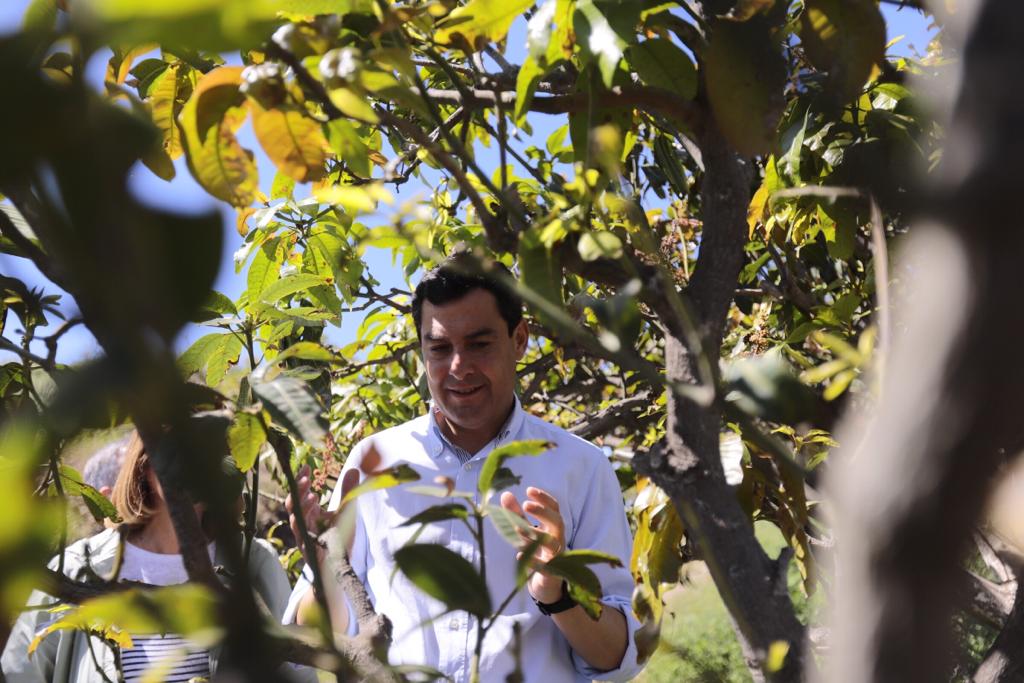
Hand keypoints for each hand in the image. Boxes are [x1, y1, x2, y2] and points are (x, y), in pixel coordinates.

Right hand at [286, 465, 356, 565]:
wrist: (340, 567)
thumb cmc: (340, 540)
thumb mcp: (347, 512)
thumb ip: (348, 492)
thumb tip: (354, 469)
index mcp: (309, 512)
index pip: (300, 493)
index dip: (300, 480)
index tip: (306, 467)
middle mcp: (303, 522)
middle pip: (293, 503)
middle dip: (297, 490)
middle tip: (305, 478)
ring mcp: (303, 535)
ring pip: (294, 517)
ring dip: (301, 505)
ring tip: (312, 494)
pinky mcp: (307, 548)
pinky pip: (301, 534)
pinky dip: (305, 523)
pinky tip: (314, 512)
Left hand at [500, 486, 565, 603]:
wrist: (547, 581)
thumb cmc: (537, 550)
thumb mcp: (526, 531)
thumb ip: (517, 514)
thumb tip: (505, 494)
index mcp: (553, 526)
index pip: (554, 507)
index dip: (544, 498)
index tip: (528, 490)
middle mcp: (558, 538)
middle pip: (557, 521)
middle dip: (543, 512)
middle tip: (526, 505)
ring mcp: (556, 556)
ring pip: (552, 543)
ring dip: (536, 535)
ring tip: (518, 529)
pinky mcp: (551, 572)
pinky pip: (546, 566)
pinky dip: (534, 562)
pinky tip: (518, 556)